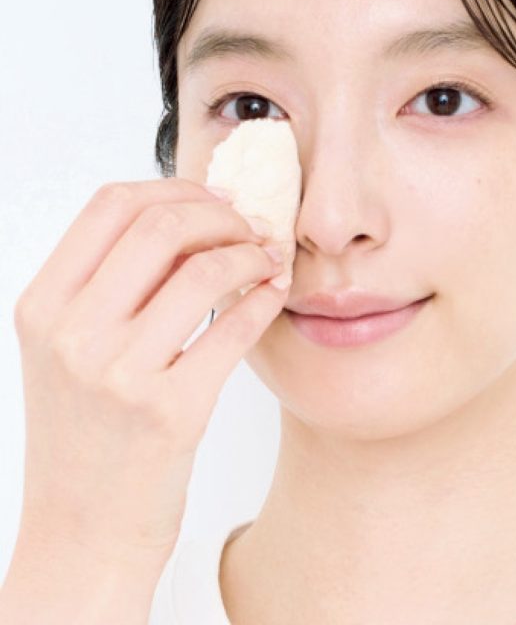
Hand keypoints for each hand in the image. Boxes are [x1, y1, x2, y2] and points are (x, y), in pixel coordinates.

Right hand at [11, 177, 286, 565]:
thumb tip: (189, 219)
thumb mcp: (72, 351)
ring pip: (204, 270)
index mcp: (42, 306)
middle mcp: (73, 333)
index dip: (174, 186)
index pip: (112, 205)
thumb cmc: (86, 432)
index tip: (215, 197)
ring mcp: (119, 373)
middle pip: (162, 225)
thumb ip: (112, 285)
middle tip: (251, 225)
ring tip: (268, 258)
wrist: (85, 528)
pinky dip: (264, 297)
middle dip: (222, 213)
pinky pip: (233, 327)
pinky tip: (274, 291)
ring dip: (250, 252)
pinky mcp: (171, 411)